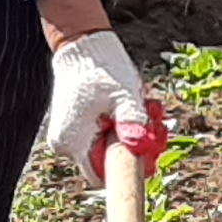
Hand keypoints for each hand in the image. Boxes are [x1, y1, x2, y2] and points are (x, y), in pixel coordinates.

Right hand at [36, 29, 152, 188]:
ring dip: (132, 132)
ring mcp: (71, 135)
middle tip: (154, 123)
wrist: (82, 45)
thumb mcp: (125, 96)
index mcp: (73, 142)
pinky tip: (131, 107)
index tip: (150, 152)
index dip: (129, 168)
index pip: (103, 175)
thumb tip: (138, 146)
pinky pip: (104, 136)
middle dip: (135, 144)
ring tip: (145, 108)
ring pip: (110, 147)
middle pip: (109, 161)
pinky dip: (122, 125)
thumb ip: (133, 123)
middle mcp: (67, 144)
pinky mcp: (77, 126)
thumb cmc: (102, 68)